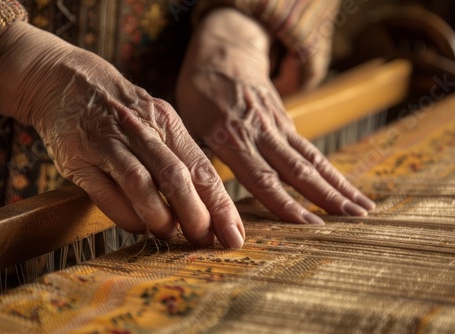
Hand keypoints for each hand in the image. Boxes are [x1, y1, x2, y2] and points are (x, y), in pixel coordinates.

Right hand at [0, 22, 244, 248]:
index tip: (233, 234)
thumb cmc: (123, 112)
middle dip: (195, 214)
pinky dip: (124, 214)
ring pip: (140, 183)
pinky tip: (137, 227)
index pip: (201, 168)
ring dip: (159, 216)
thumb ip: (179, 156)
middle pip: (175, 176)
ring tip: (169, 235)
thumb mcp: (156, 121)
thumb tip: (205, 204)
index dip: (220, 204)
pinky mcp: (78, 155)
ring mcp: (108, 142)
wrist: (67, 80)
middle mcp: (141, 131)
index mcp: (167, 122)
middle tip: (204, 240)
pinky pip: (103, 192)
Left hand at [176, 9, 374, 223]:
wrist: (223, 52)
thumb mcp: (189, 123)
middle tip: (355, 220)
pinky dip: (329, 170)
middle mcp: (260, 133)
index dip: (286, 203)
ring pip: (312, 159)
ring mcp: (277, 126)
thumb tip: (202, 196)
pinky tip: (345, 187)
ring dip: (338, 185)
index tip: (310, 225)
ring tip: (363, 208)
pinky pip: (310, 149)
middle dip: (327, 197)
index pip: (262, 177)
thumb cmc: (200, 93)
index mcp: (231, 138)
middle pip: (298, 170)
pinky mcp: (286, 121)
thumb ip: (202, 159)